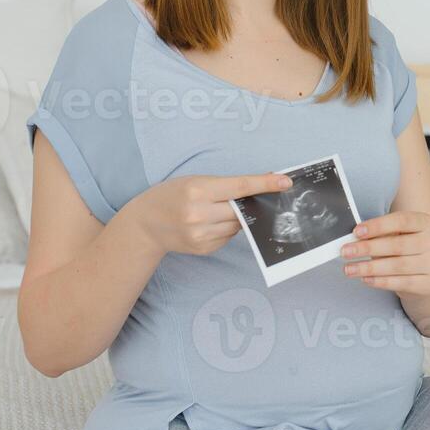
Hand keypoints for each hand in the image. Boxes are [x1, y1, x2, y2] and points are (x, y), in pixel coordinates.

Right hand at [135, 172, 291, 255]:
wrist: (145, 225)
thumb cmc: (170, 196)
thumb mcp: (193, 181)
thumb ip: (225, 184)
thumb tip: (260, 185)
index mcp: (197, 191)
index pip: (240, 187)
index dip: (265, 184)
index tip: (285, 182)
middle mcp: (199, 214)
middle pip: (242, 209)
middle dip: (253, 202)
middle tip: (259, 196)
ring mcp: (201, 235)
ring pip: (237, 225)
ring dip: (238, 216)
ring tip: (219, 209)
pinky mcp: (203, 248)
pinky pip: (228, 236)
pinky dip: (227, 228)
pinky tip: (211, 222)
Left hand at [340, 211, 429, 296]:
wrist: (425, 272)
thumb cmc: (404, 248)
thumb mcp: (395, 235)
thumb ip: (379, 234)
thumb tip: (353, 240)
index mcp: (425, 223)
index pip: (401, 220)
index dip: (378, 226)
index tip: (357, 232)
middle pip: (398, 245)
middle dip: (368, 248)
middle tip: (346, 252)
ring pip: (398, 266)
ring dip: (369, 268)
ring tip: (350, 269)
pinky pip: (402, 282)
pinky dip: (381, 281)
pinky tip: (366, 279)